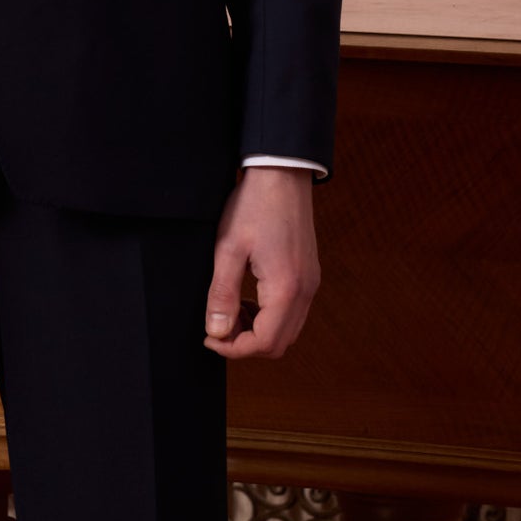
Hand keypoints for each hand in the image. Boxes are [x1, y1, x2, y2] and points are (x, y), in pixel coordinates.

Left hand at [203, 165, 320, 359]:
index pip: (264, 343)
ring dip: (259, 330)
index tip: (209, 337)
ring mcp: (311, 283)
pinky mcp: (309, 274)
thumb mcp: (228, 248)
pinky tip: (249, 294)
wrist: (282, 171)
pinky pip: (293, 312)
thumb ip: (222, 294)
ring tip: (232, 308)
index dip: (233, 349)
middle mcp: (306, 291)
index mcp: (286, 288)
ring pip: (288, 330)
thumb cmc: (253, 205)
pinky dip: (270, 315)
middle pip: (279, 343)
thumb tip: (216, 331)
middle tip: (218, 325)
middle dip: (246, 343)